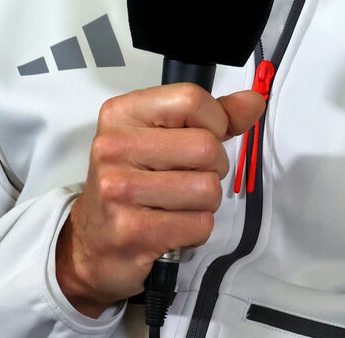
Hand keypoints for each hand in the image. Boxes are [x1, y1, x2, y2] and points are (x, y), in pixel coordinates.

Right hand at [55, 82, 264, 317]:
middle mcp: (114, 146)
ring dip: (207, 202)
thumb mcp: (163, 136)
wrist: (90, 244)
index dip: (214, 121)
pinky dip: (197, 228)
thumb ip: (212, 115)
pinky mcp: (131, 231)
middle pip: (206, 146)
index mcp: (122, 113)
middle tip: (191, 176)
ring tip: (181, 203)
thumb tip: (253, 101)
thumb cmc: (133, 181)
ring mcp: (119, 190)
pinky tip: (174, 226)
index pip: (191, 99)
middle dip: (214, 167)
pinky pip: (199, 224)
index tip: (205, 135)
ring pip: (207, 188)